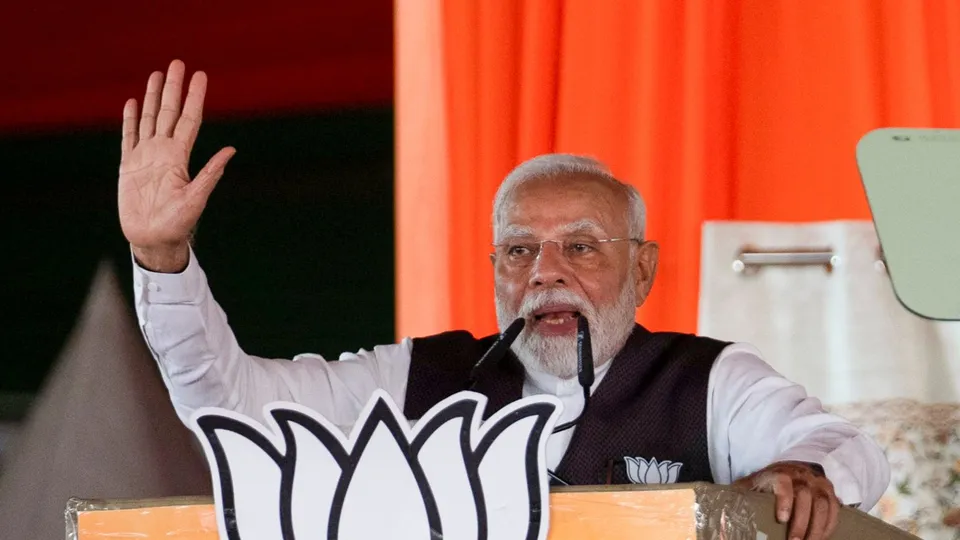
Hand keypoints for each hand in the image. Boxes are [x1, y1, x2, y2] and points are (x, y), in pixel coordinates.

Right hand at [118, 59, 235, 271]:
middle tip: (178, 63)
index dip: (194, 98)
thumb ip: (210, 173)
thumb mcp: (196, 198)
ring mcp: (146, 157)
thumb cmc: (178, 224)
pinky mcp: (129, 167)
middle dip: (174, 88)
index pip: (189, 120)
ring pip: (150, 119)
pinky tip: (134, 104)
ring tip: (157, 75)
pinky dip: (131, 121)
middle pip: (169, 113)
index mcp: (180, 157)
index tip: (200, 76)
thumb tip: (231, 150)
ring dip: (154, 98)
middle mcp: (164, 152)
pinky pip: (129, 138)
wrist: (153, 239)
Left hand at [734, 461, 839, 539]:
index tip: (781, 519)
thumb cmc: (767, 482)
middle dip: (801, 523)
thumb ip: (740, 494)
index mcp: (779, 473)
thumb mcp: (751, 485)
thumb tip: (721, 507)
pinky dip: (829, 526)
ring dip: (817, 529)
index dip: (784, 500)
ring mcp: (818, 484)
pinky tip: (821, 538)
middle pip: (805, 498)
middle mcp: (801, 476)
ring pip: (823, 505)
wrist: (790, 469)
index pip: (783, 483)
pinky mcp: (830, 493)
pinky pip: (835, 510)